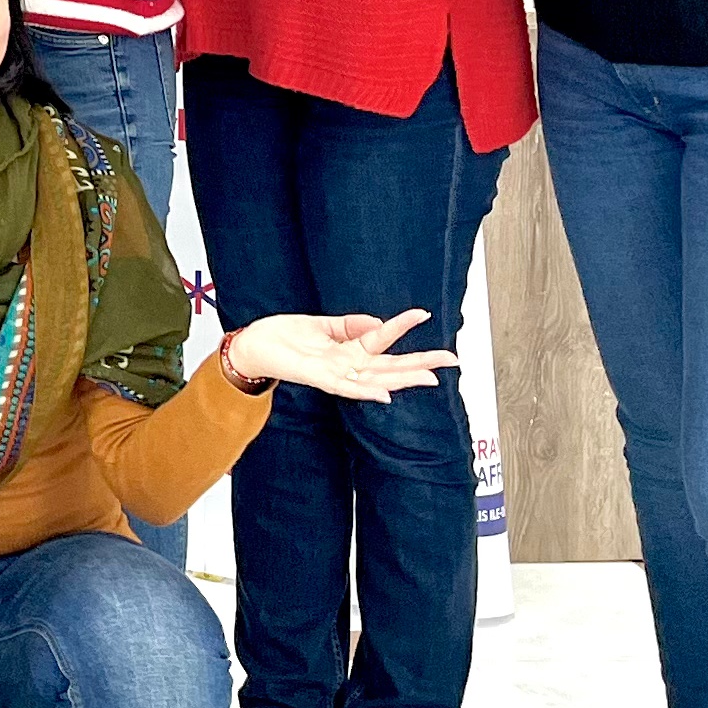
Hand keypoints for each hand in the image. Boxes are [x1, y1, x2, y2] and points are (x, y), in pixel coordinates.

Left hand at [226, 308, 459, 400]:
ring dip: (403, 379)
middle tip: (452, 359)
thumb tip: (378, 322)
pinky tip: (385, 394)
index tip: (425, 313)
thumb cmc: (286, 336)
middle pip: (391, 366)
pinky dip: (366, 392)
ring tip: (431, 376)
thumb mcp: (322, 325)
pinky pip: (347, 388)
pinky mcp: (319, 379)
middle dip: (422, 364)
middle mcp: (347, 366)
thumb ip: (350, 325)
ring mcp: (336, 374)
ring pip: (377, 380)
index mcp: (349, 350)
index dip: (403, 327)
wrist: (255, 345)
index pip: (384, 339)